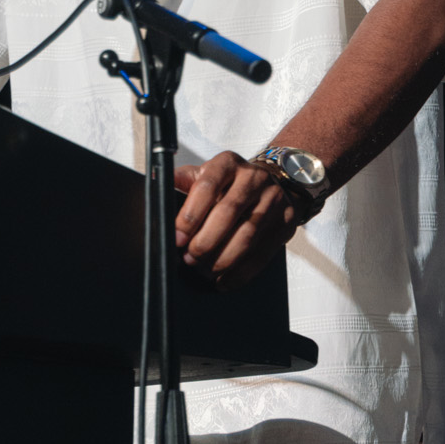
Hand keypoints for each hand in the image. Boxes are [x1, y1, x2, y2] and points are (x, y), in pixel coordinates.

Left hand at [172, 151, 302, 288]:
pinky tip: (225, 280)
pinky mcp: (287, 221)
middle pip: (228, 212)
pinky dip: (242, 272)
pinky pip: (263, 253)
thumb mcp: (207, 174)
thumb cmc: (231, 183)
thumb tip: (157, 186)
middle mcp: (253, 177)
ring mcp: (274, 199)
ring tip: (204, 271)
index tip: (177, 238)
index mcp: (227, 163)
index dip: (190, 214)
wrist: (275, 180)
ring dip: (222, 259)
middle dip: (205, 241)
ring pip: (246, 235)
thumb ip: (183, 182)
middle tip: (189, 259)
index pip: (207, 186)